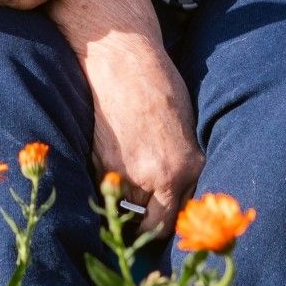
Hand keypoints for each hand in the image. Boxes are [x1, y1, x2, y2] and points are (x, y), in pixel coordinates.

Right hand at [58, 0, 199, 236]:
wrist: (123, 61)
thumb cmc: (161, 87)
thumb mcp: (187, 130)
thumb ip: (184, 166)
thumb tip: (179, 196)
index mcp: (184, 168)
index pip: (172, 221)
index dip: (166, 224)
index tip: (162, 220)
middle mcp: (156, 177)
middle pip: (147, 223)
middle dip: (145, 221)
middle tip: (144, 211)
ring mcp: (124, 171)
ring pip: (124, 206)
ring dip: (126, 199)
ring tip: (130, 177)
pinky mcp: (99, 160)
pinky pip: (106, 185)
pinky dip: (110, 180)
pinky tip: (116, 157)